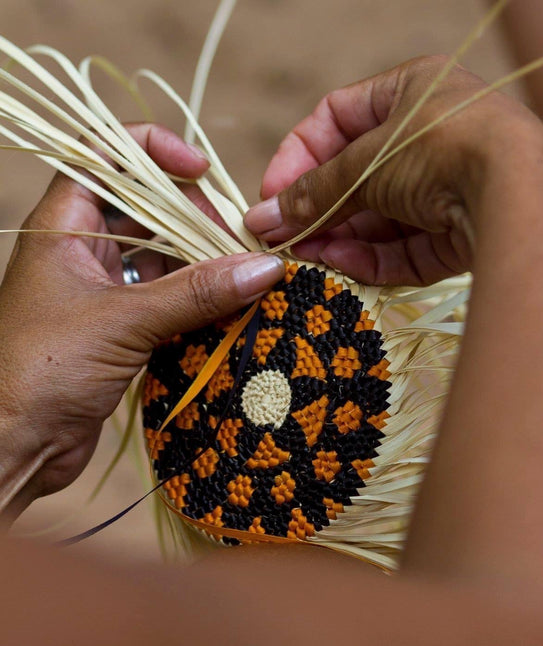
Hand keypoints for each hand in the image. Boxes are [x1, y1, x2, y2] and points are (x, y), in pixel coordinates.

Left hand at [0, 124, 283, 517]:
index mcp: (63, 225)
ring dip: (202, 264)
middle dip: (194, 218)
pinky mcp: (119, 325)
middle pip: (147, 208)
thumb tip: (264, 266)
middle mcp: (82, 248)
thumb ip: (196, 292)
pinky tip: (226, 309)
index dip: (153, 150)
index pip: (104, 156)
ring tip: (244, 278)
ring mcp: (101, 288)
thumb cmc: (42, 369)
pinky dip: (196, 300)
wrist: (12, 446)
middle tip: (237, 243)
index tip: (201, 171)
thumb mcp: (124, 321)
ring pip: (161, 255)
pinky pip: (166, 297)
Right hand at [244, 56, 542, 284]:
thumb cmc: (442, 148)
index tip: (271, 192)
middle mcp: (430, 139)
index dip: (298, 155)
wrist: (519, 194)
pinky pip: (404, 246)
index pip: (336, 119)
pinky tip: (339, 264)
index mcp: (410, 94)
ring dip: (338, 238)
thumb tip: (265, 216)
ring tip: (303, 256)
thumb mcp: (366, 161)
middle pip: (356, 177)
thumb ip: (316, 189)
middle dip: (316, 208)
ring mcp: (446, 188)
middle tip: (280, 236)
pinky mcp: (457, 233)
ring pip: (378, 218)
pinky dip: (371, 257)